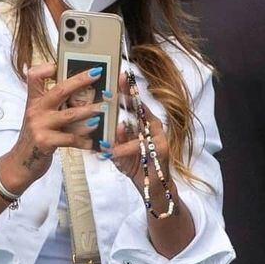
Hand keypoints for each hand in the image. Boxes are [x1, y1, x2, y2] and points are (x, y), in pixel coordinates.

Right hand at [3, 63, 108, 190]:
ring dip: (89, 111)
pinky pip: (70, 138)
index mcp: (34, 101)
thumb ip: (54, 104)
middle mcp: (35, 110)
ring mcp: (39, 125)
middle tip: (97, 73)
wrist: (20, 163)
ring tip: (104, 108)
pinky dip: (84, 140)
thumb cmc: (36, 137)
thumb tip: (81, 93)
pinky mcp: (45, 142)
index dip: (47, 67)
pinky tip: (94, 141)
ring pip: (69, 114)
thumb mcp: (39, 117)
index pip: (34, 76)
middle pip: (59, 90)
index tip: (62, 63)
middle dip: (80, 80)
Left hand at [99, 69, 171, 184]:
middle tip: (110, 89)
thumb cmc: (135, 164)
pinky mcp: (161, 149)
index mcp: (143, 122)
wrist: (151, 188)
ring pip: (139, 126)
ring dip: (120, 126)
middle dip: (126, 96)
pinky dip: (123, 148)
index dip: (126, 89)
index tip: (116, 75)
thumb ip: (114, 135)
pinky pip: (139, 145)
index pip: (134, 102)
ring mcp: (159, 136)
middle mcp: (153, 125)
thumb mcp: (120, 148)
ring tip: (105, 122)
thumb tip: (103, 124)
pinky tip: (110, 150)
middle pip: (140, 107)